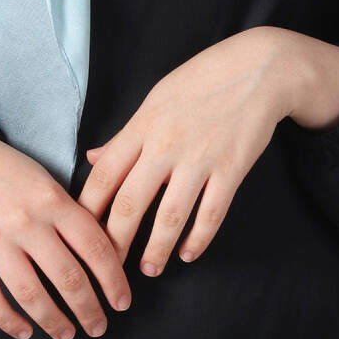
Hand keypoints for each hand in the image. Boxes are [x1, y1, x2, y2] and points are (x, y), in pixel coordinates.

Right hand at [0, 133, 131, 338]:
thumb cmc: (5, 169)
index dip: (113, 280)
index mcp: (52, 199)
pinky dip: (10, 321)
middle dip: (89, 309)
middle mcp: (27, 221)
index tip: (121, 301)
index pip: (95, 247)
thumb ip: (69, 212)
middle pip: (68, 278)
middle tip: (99, 326)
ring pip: (32, 295)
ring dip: (54, 322)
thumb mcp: (45, 179)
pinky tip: (25, 331)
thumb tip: (99, 252)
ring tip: (67, 334)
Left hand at [76, 28, 296, 277]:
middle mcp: (166, 144)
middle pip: (130, 203)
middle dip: (114, 243)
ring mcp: (200, 158)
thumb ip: (125, 134)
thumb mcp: (156, 99)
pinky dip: (198, 239)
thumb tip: (92, 157)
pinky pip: (211, 214)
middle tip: (107, 268)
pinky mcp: (232, 168)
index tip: (80, 235)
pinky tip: (188, 253)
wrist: (258, 68)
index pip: (104, 175)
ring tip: (147, 269)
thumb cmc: (202, 80)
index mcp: (143, 125)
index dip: (88, 210)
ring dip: (155, 250)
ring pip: (169, 217)